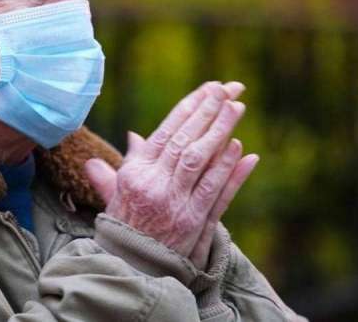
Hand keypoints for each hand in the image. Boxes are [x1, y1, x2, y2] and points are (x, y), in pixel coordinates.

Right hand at [85, 82, 258, 269]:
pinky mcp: (193, 223)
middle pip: (185, 140)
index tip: (209, 88)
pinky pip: (213, 190)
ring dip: (220, 131)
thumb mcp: (117, 193)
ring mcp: (174, 203)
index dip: (190, 107)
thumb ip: (126, 162)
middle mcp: (153, 184)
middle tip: (229, 89)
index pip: (166, 131)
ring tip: (237, 107)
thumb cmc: (124, 228)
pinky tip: (241, 149)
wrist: (130, 269)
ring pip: (200, 159)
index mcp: (134, 173)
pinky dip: (228, 169)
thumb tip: (133, 136)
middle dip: (209, 111)